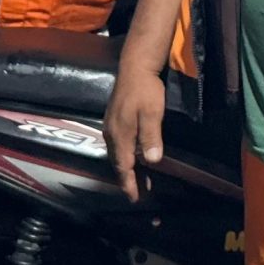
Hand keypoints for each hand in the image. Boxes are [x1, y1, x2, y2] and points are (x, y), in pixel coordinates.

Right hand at [106, 62, 167, 201]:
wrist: (135, 66)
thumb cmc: (146, 89)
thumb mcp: (152, 113)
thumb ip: (151, 137)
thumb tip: (152, 161)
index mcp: (120, 135)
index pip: (123, 166)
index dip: (129, 183)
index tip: (134, 198)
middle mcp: (112, 133)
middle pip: (118, 163)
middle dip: (127, 179)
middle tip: (138, 193)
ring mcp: (111, 126)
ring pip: (117, 154)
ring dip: (126, 168)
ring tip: (138, 179)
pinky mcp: (113, 119)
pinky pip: (118, 145)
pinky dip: (125, 156)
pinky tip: (133, 156)